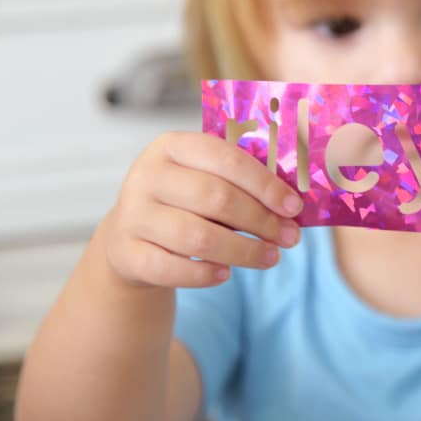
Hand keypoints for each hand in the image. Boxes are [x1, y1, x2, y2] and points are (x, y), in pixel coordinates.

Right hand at [100, 131, 303, 288]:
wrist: (130, 235)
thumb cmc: (184, 202)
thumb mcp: (205, 178)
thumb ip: (241, 183)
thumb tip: (292, 206)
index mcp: (173, 146)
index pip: (226, 159)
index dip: (265, 184)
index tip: (294, 207)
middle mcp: (148, 175)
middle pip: (216, 199)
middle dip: (261, 220)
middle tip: (289, 237)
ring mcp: (133, 215)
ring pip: (198, 238)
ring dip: (243, 251)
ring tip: (270, 258)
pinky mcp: (127, 253)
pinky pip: (173, 269)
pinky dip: (205, 274)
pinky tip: (226, 273)